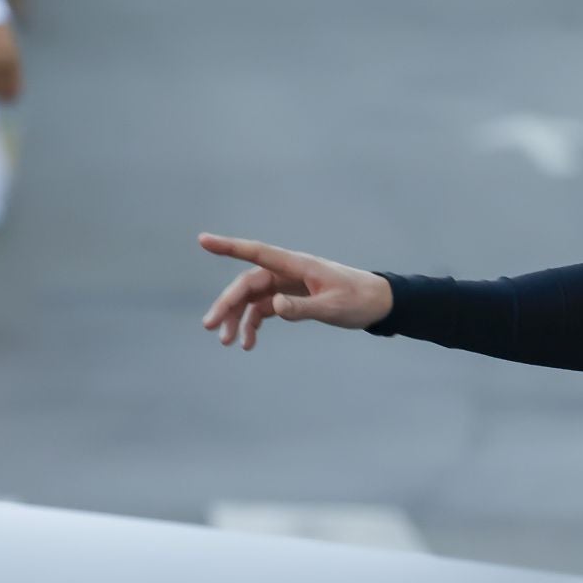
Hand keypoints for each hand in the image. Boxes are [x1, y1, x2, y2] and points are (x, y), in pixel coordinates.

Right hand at [198, 233, 393, 350]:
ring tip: (228, 342)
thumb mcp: (332, 307)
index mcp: (297, 265)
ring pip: (252, 298)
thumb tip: (273, 308)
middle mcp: (288, 272)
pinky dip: (254, 324)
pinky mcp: (292, 298)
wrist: (379, 303)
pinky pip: (264, 309)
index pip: (256, 252)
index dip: (228, 247)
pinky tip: (248, 343)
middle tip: (211, 327)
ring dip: (237, 318)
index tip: (202, 240)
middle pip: (248, 284)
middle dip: (227, 304)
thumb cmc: (359, 300)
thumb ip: (302, 308)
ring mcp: (288, 285)